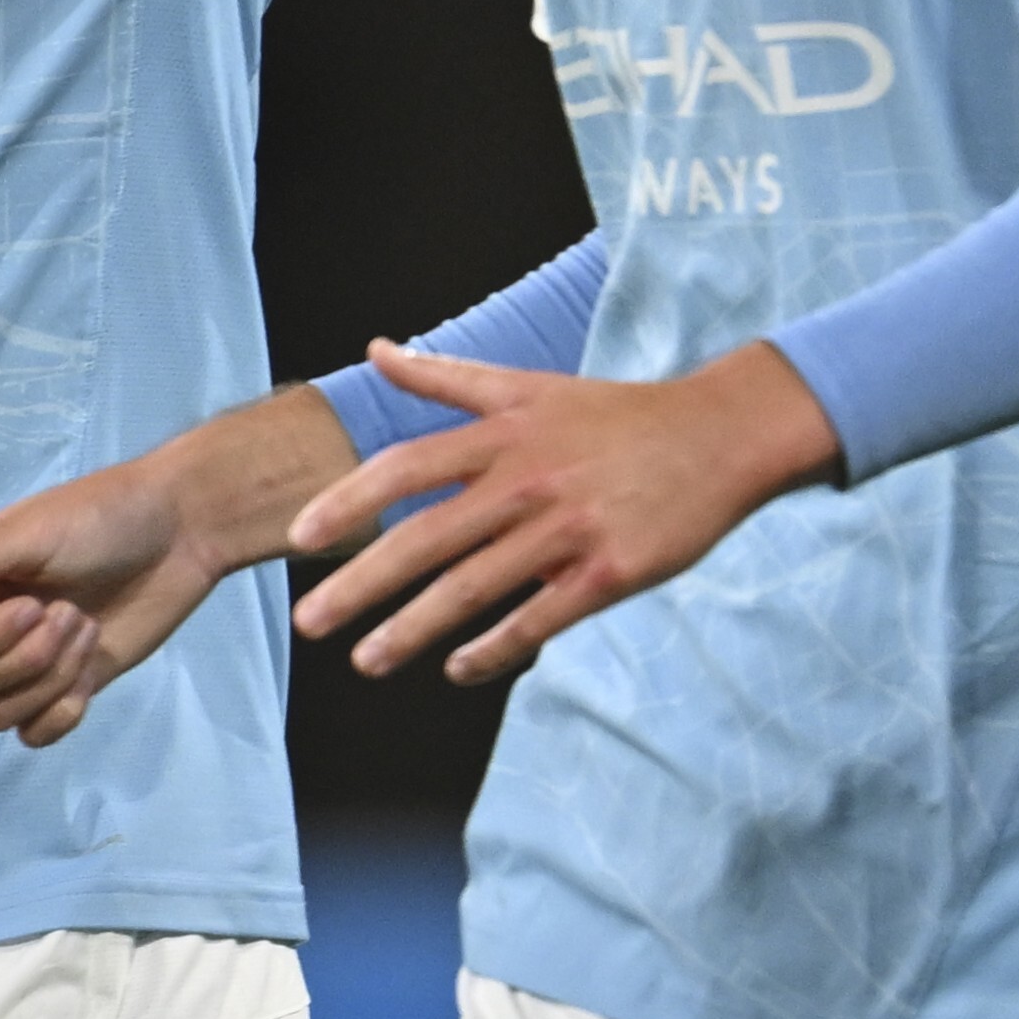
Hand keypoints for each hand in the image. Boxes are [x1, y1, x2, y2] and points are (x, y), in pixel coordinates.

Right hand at [0, 392, 357, 746]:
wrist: (180, 533)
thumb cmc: (100, 518)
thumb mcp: (28, 532)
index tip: (34, 604)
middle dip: (23, 661)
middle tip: (72, 614)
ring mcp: (25, 662)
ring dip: (47, 683)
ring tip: (87, 632)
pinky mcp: (64, 687)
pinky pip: (31, 734)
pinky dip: (56, 718)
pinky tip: (86, 687)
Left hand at [281, 341, 844, 687]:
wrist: (719, 435)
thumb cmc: (616, 414)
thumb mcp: (527, 384)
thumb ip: (445, 377)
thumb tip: (376, 348)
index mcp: (501, 433)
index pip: (405, 468)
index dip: (347, 503)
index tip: (299, 538)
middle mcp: (525, 479)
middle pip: (425, 538)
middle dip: (360, 585)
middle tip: (308, 623)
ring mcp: (566, 528)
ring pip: (472, 588)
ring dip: (412, 630)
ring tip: (366, 660)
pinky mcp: (608, 571)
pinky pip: (538, 619)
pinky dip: (494, 648)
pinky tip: (458, 670)